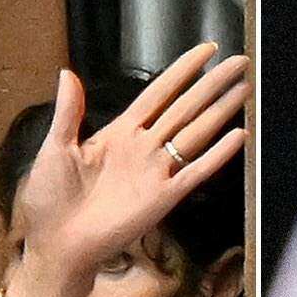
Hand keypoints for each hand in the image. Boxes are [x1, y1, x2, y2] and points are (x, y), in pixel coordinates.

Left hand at [0, 45, 250, 296]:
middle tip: (240, 62)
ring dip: (221, 111)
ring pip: (196, 133)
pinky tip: (238, 136)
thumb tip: (67, 72)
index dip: (182, 71)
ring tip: (245, 89)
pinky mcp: (163, 198)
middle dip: (212, 84)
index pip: (158, 94)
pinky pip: (195, 172)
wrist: (57, 244)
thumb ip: (69, 112)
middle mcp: (144, 148)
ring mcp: (156, 172)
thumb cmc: (50, 200)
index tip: (206, 51)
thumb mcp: (55, 148)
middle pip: (186, 108)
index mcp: (119, 133)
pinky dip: (217, 155)